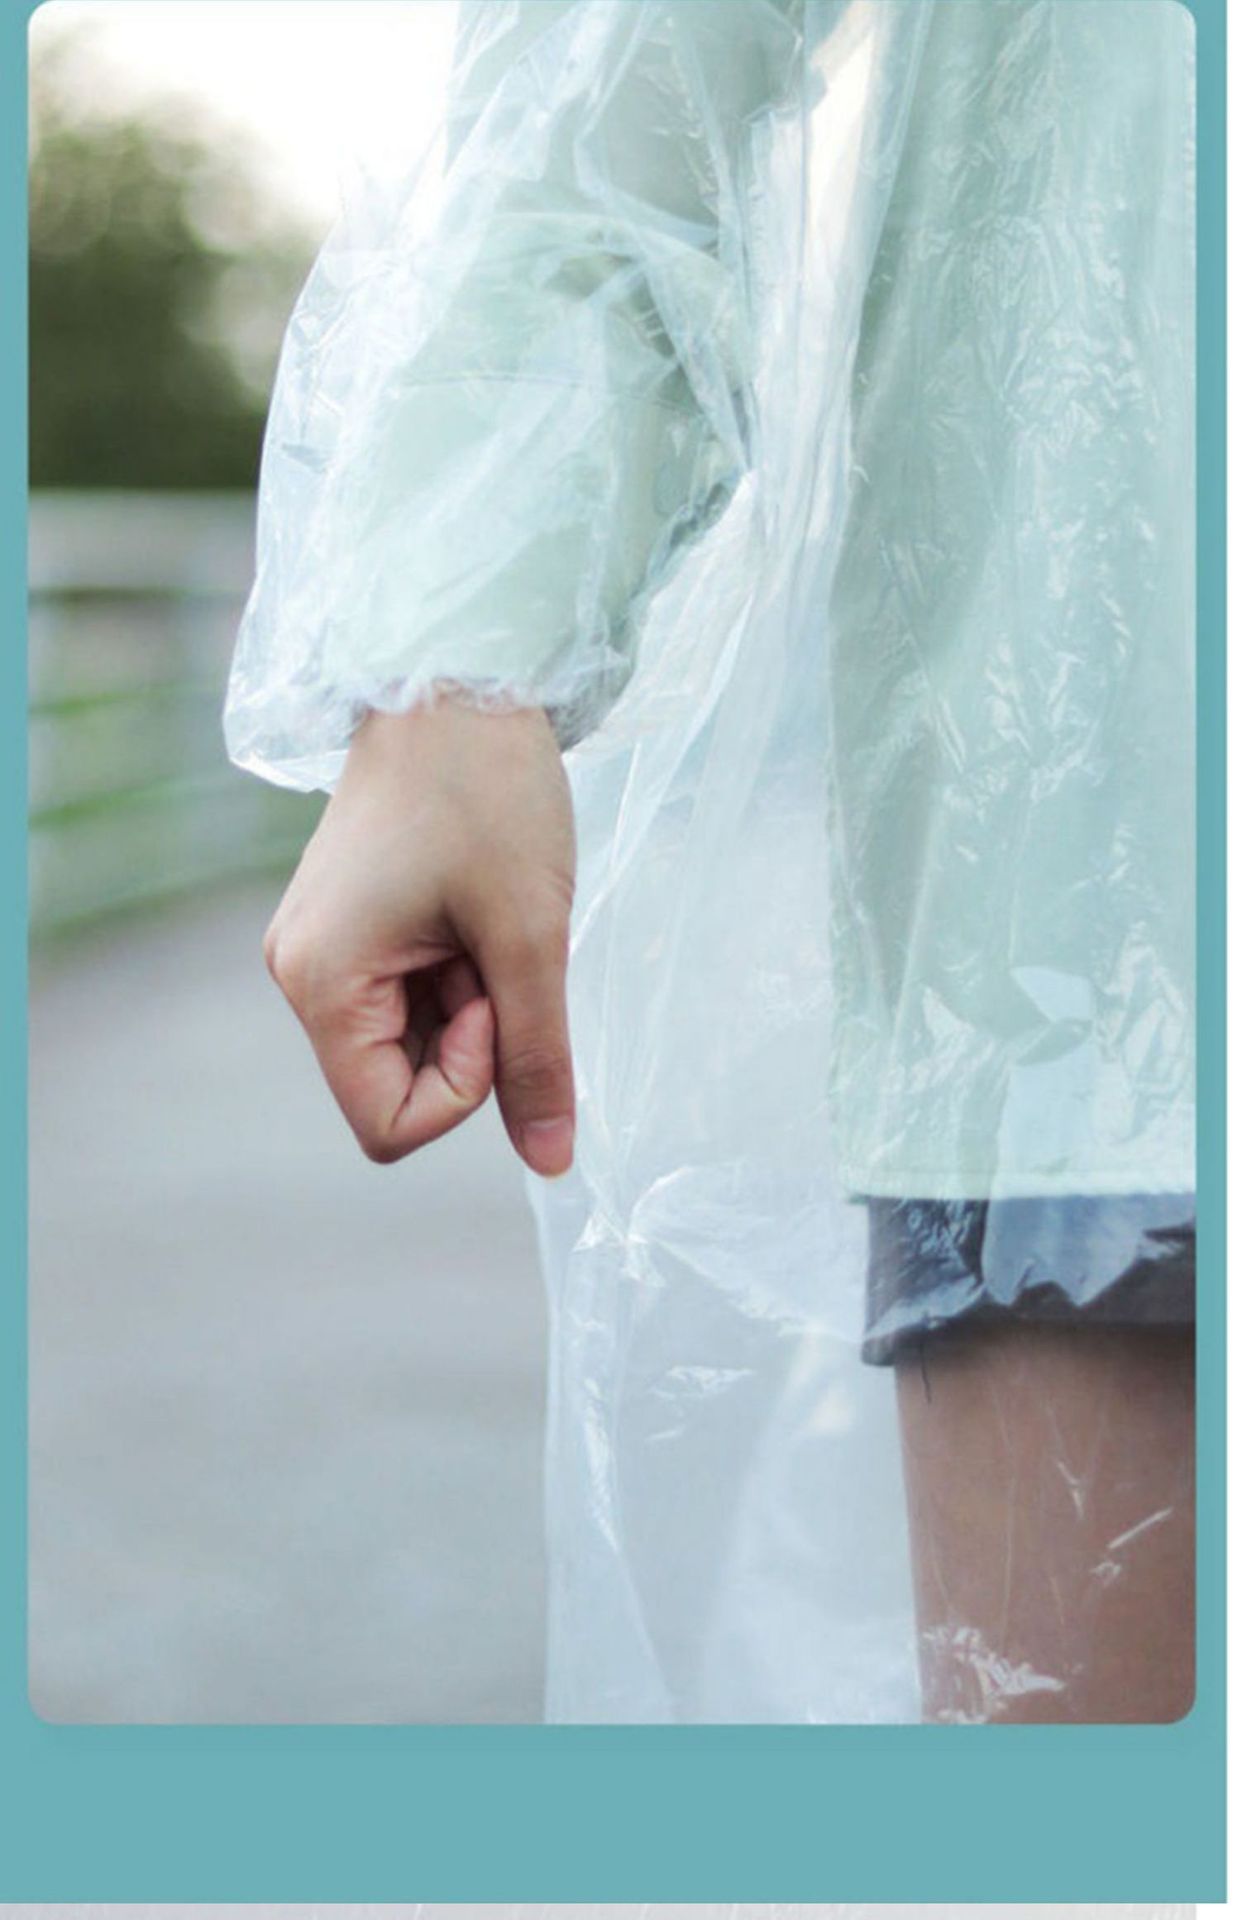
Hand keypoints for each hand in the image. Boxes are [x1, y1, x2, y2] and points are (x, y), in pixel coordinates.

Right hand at [263, 696, 575, 1175]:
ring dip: (469, 1004)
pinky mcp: (349, 924)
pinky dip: (458, 976)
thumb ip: (539, 1058)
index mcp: (321, 982)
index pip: (388, 1125)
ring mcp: (322, 947)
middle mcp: (301, 973)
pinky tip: (475, 911)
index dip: (464, 1089)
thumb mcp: (530, 938)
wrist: (458, 677)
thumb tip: (552, 1162)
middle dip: (470, 1040)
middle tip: (498, 950)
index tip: (494, 997)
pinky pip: (408, 996)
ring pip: (410, 1041)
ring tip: (487, 920)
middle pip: (396, 1085)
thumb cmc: (488, 794)